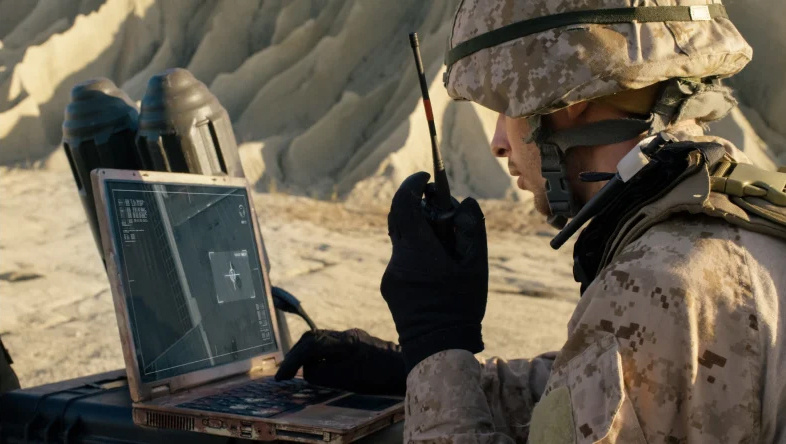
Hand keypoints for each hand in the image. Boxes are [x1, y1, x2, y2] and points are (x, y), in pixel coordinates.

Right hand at [274, 329, 405, 395]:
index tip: (282, 376)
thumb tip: (307, 369)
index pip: (310, 345)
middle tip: (285, 373)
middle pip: (313, 338)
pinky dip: (319, 356)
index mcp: (344, 342)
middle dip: (296, 355)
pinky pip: (331, 346)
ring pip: (321, 341)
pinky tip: (318, 369)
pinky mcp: (358, 343)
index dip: (293, 361)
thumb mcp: (346, 380)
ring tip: (297, 372)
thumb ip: (323, 373)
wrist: (407, 369)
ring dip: (306, 355)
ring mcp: (353, 337)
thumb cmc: (380, 376)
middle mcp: (347, 335)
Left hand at [381, 171, 487, 372]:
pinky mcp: (388, 286)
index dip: (412, 185)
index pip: (404, 205)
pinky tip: (436, 269)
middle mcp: (398, 259)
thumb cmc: (461, 307)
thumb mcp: (476, 266)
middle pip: (400, 219)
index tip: (426, 178)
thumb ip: (472, 228)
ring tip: (445, 246)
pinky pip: (401, 258)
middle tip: (440, 208)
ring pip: (401, 240)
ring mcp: (390, 274)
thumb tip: (464, 201)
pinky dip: (416, 252)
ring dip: (419, 232)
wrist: (437, 347)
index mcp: (419, 251)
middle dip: (418, 206)